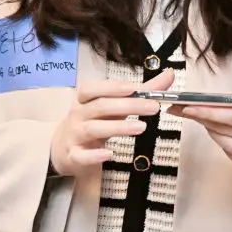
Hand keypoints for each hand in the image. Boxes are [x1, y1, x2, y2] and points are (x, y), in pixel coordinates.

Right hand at [49, 68, 173, 176]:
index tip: (133, 88)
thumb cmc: (94, 121)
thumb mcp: (114, 105)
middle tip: (153, 107)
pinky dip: (94, 155)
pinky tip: (110, 154)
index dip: (111, 87)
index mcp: (85, 99)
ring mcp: (74, 135)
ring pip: (93, 129)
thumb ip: (142, 91)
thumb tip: (169, 74)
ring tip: (141, 128)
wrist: (63, 148)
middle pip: (100, 107)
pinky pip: (81, 155)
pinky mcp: (74, 156)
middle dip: (127, 106)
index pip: (91, 88)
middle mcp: (78, 115)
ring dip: (118, 127)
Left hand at [174, 85, 231, 207]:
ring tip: (198, 115)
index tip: (190, 105)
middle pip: (225, 128)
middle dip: (202, 117)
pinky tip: (214, 129)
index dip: (210, 110)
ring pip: (223, 140)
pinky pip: (228, 151)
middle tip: (184, 109)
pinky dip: (219, 139)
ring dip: (209, 127)